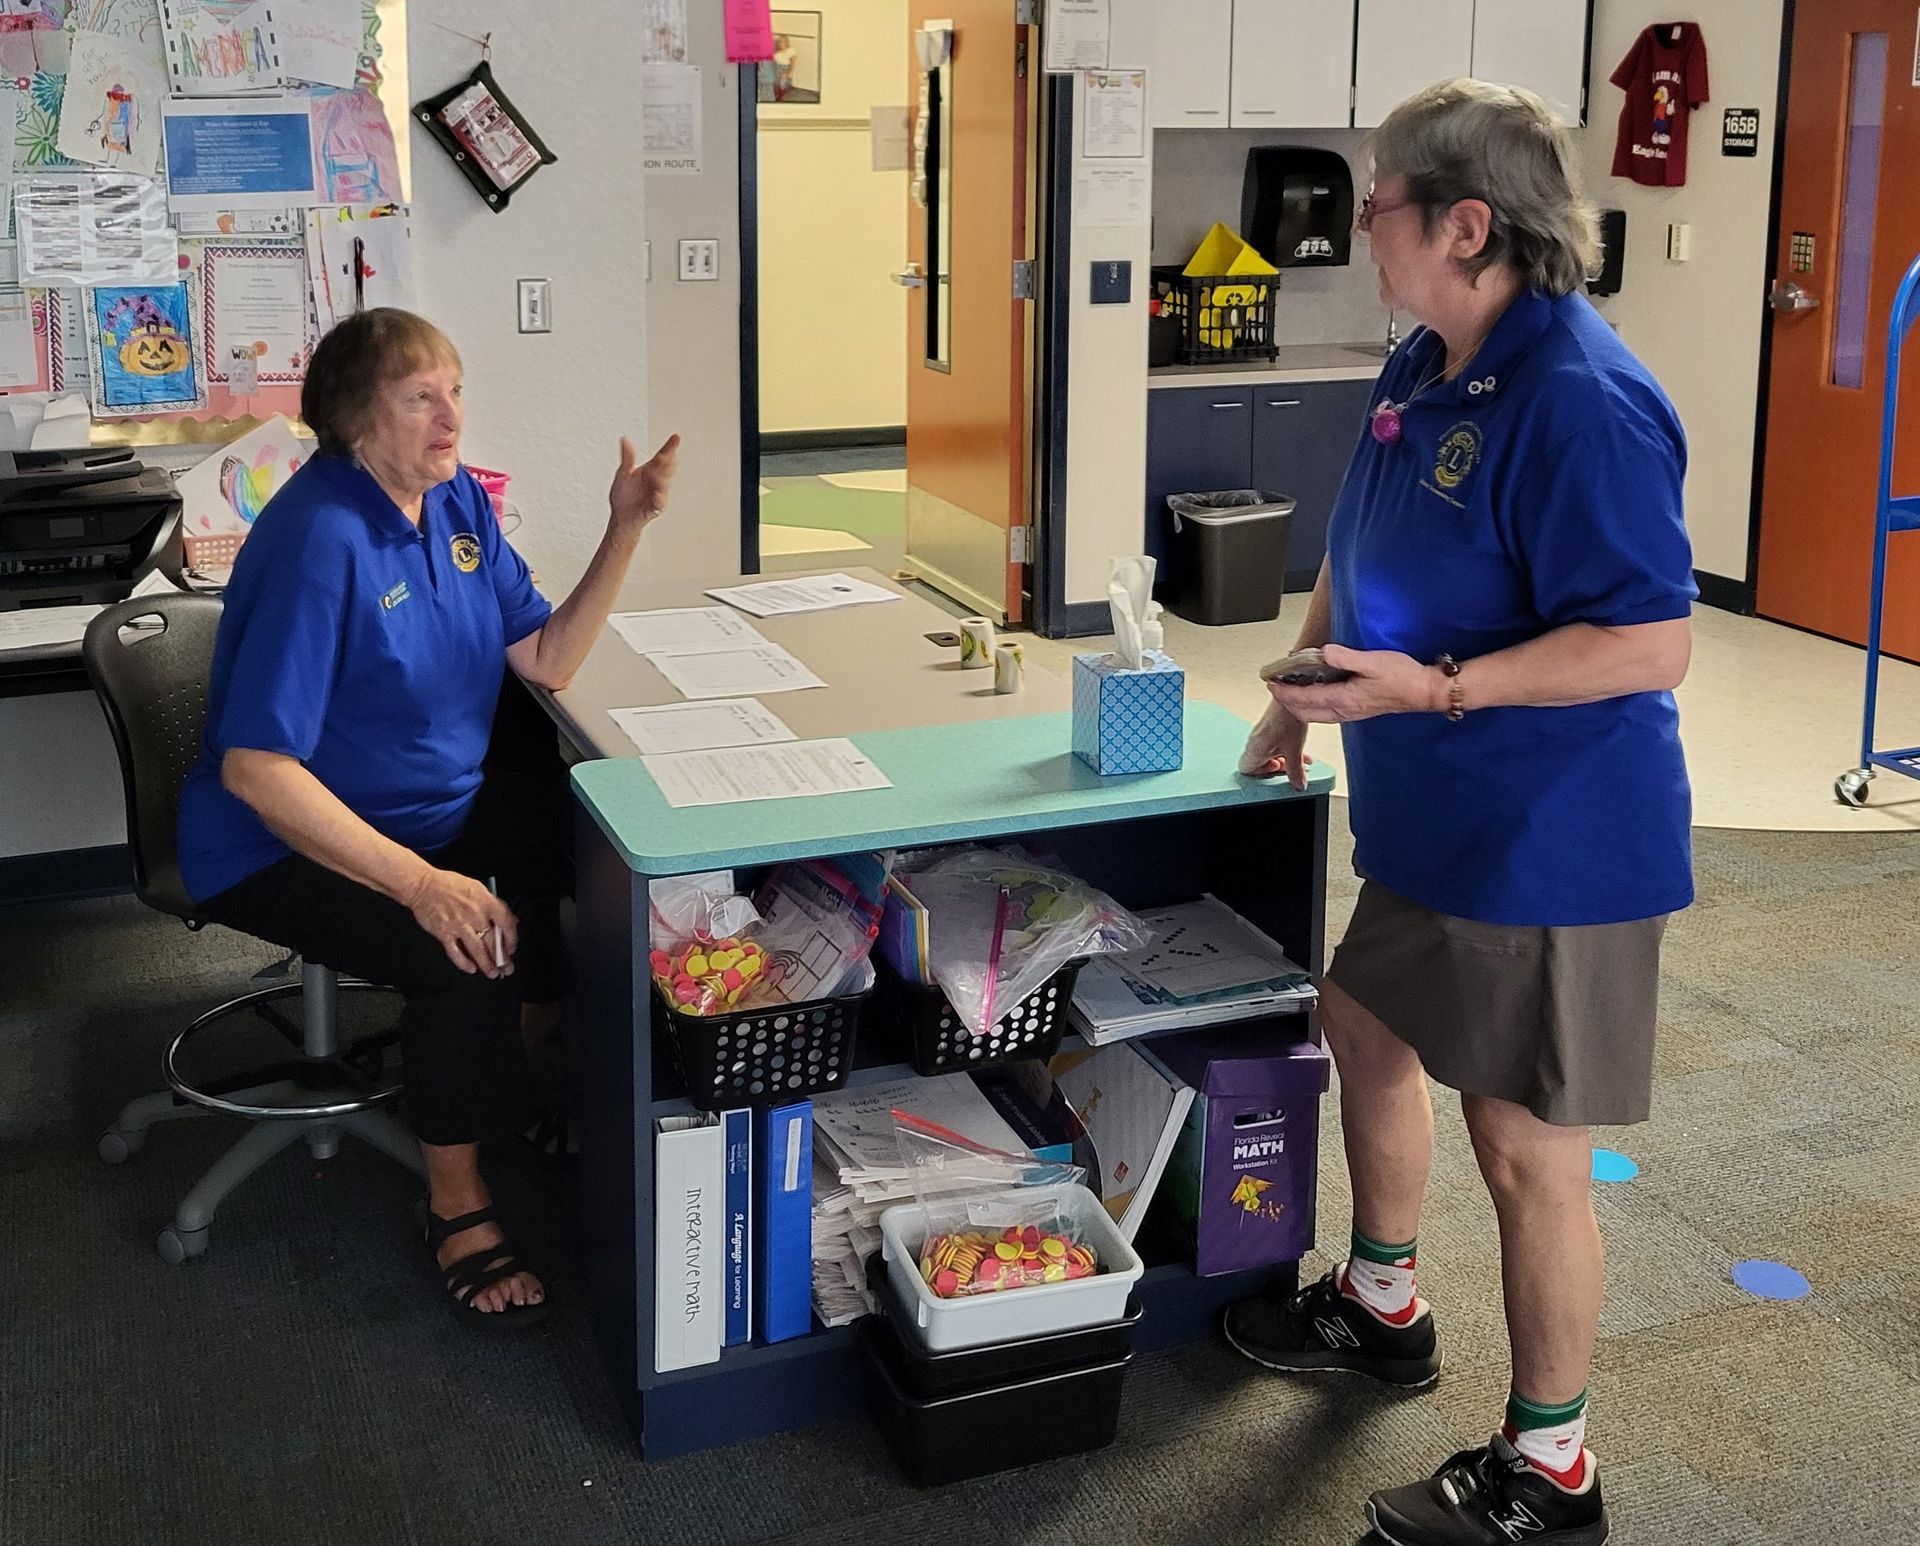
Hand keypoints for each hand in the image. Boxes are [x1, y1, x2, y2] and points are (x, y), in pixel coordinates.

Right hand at [406, 867, 517, 978]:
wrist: (422, 885)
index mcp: (485, 901)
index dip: (512, 938)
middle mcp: (474, 914)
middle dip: (502, 958)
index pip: (506, 923)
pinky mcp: (444, 933)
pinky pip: (456, 953)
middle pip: (493, 941)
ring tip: (492, 973)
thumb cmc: (448, 884)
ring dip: (486, 964)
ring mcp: (459, 925)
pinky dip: (464, 963)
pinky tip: (470, 968)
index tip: (512, 948)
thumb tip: (510, 919)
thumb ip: (494, 905)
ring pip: (477, 950)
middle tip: (506, 968)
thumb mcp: (478, 888)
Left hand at [609, 433, 680, 536]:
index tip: (676, 437)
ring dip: (663, 479)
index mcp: (650, 470)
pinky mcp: (655, 508)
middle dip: (667, 462)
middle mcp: (657, 480)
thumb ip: (627, 458)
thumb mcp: (623, 473)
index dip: (670, 447)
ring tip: (658, 475)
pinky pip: (659, 503)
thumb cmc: (624, 494)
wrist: (620, 516)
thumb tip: (625, 439)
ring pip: (665, 485)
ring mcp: (658, 494)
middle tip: (665, 455)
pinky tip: (657, 495)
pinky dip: (659, 499)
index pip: (662, 456)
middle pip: (666, 469)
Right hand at [1238, 700, 1313, 789]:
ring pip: (1267, 753)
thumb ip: (1296, 771)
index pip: (1246, 770)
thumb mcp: (1295, 750)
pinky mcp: (1268, 726)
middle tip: (1291, 766)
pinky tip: (1298, 747)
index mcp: (1254, 749)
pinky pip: (1272, 743)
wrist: (1293, 693)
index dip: (1261, 775)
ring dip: (1283, 758)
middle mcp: (1254, 741)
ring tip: (1299, 758)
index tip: (1277, 771)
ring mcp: (1260, 733)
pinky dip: (1284, 748)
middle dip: (1277, 767)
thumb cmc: (1287, 718)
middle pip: (1259, 763)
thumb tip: (1298, 784)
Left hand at [1263, 643, 1444, 725]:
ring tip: (1290, 690)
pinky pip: (1327, 712)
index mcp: (1344, 699)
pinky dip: (1313, 704)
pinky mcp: (1357, 710)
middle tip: (1275, 686)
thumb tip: (1323, 653)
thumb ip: (1345, 658)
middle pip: (1305, 712)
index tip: (1272, 682)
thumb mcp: (1373, 661)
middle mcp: (1344, 710)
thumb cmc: (1403, 677)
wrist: (1424, 692)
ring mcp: (1351, 713)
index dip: (1285, 692)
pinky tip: (1315, 693)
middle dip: (1287, 701)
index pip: (1305, 698)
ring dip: (1299, 704)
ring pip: (1315, 714)